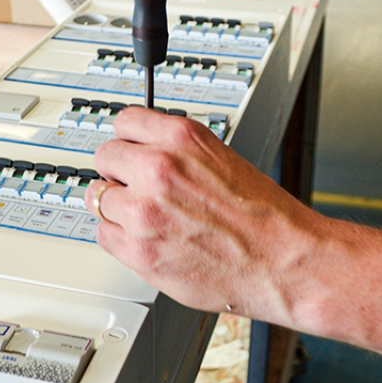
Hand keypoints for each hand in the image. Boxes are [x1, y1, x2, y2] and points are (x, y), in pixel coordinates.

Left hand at [85, 108, 330, 317]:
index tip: (130, 149)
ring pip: (99, 198)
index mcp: (180, 138)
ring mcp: (144, 211)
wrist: (282, 260)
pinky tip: (145, 238)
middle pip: (105, 158)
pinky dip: (119, 238)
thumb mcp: (221, 158)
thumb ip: (177, 151)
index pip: (124, 122)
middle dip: (118, 172)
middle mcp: (157, 169)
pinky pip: (104, 235)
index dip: (129, 140)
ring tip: (144, 217)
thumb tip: (145, 150)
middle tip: (135, 186)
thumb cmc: (263, 216)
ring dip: (117, 206)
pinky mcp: (139, 251)